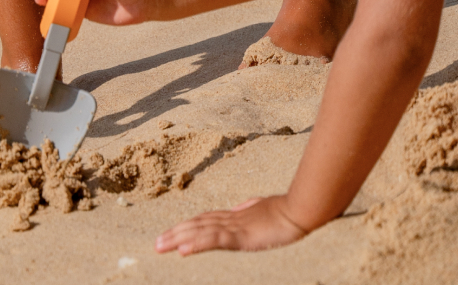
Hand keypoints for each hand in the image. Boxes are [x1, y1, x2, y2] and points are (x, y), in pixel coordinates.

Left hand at [155, 195, 307, 254]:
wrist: (301, 209)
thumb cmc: (287, 209)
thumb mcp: (264, 210)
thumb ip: (250, 209)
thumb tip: (240, 209)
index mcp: (237, 215)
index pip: (206, 220)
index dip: (188, 225)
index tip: (172, 232)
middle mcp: (231, 218)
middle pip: (197, 224)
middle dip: (175, 232)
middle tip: (156, 242)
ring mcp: (235, 226)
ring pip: (199, 231)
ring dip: (178, 238)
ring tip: (160, 246)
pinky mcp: (241, 236)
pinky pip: (214, 240)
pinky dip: (195, 244)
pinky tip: (182, 249)